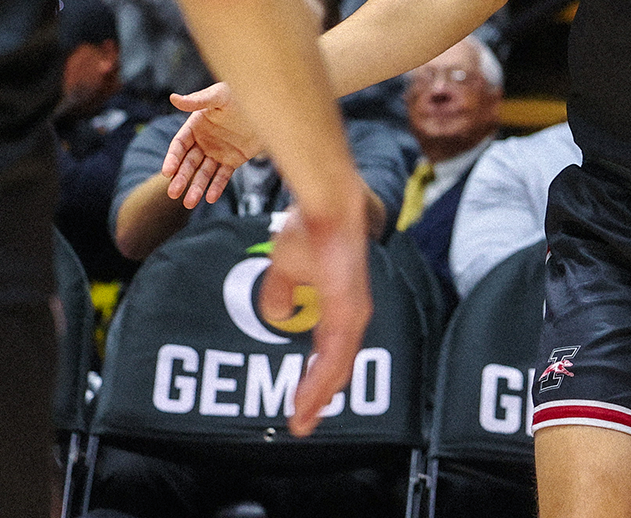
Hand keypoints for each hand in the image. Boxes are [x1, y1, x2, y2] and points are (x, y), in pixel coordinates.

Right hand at [162, 84, 261, 206]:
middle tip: (173, 193)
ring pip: (204, 173)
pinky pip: (223, 176)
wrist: (268, 105)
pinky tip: (210, 198)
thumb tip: (172, 98)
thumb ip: (197, 100)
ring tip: (189, 203)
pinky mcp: (233, 160)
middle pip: (189, 163)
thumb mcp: (219, 96)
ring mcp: (218, 152)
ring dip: (196, 187)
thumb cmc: (241, 94)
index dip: (172, 159)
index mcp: (195, 126)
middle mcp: (204, 141)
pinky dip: (217, 187)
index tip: (167, 172)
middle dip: (181, 178)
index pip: (179, 145)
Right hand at [262, 201, 373, 435]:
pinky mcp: (348, 308)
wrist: (324, 206)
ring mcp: (352, 312)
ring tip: (301, 418)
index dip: (317, 379)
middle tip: (301, 424)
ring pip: (338, 366)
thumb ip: (282, 294)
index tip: (300, 404)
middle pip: (338, 367)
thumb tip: (278, 314)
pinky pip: (336, 352)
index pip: (331, 353)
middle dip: (319, 398)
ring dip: (319, 394)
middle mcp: (351, 313)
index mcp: (340, 306)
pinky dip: (323, 377)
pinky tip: (310, 394)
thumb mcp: (286, 268)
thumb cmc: (309, 230)